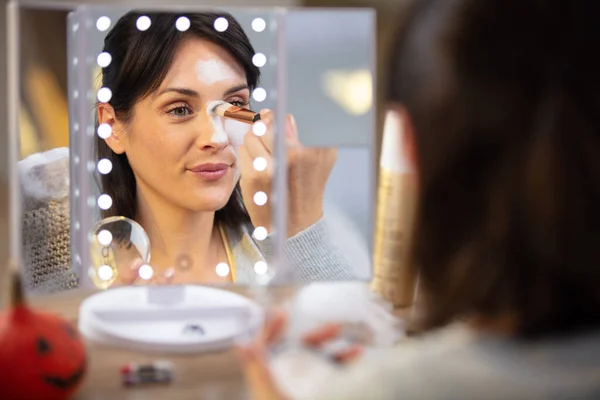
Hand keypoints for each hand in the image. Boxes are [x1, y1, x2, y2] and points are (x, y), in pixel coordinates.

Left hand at [236, 310, 361, 399]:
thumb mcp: (270, 396)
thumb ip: (257, 372)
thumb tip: (242, 344)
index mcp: (271, 383)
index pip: (266, 350)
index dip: (272, 330)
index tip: (283, 314)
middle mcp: (288, 385)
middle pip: (297, 352)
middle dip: (316, 336)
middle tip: (334, 328)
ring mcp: (306, 390)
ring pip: (320, 364)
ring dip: (337, 352)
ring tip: (353, 349)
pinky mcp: (323, 393)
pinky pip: (335, 376)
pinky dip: (345, 366)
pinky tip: (356, 361)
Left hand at [238, 110, 336, 237]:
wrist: (297, 222)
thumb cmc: (310, 186)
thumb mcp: (323, 157)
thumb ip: (308, 134)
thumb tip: (284, 118)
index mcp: (305, 151)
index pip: (281, 119)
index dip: (274, 118)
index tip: (273, 120)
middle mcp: (286, 159)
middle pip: (262, 125)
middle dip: (263, 127)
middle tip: (267, 135)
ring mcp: (266, 169)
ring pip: (249, 137)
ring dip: (254, 141)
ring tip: (264, 153)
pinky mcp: (251, 178)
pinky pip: (242, 152)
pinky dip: (248, 154)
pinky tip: (258, 164)